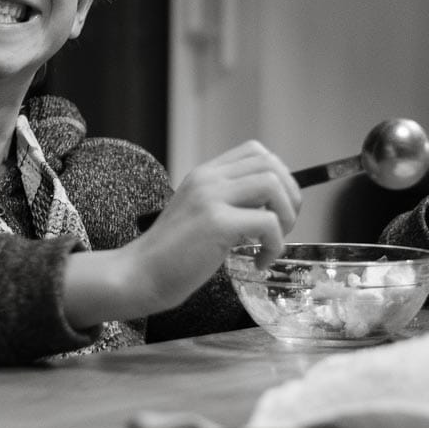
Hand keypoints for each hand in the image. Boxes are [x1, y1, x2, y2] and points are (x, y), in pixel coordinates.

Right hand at [64, 141, 299, 325]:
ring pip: (274, 185)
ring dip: (286, 217)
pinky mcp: (216, 223)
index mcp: (204, 175)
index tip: (276, 208)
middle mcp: (208, 179)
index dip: (279, 176)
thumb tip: (270, 208)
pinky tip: (260, 262)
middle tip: (282, 227)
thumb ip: (227, 205)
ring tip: (272, 243)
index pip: (256, 152)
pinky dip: (275, 245)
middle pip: (271, 165)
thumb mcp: (199, 216)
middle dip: (290, 196)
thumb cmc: (170, 256)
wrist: (138, 275)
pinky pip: (268, 223)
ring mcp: (211, 198)